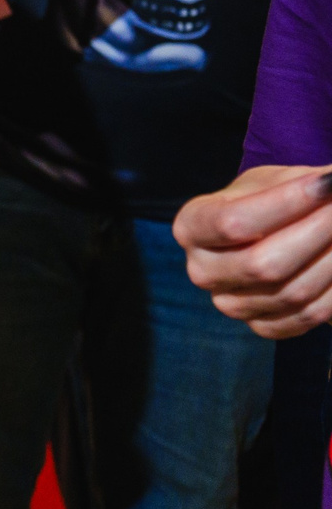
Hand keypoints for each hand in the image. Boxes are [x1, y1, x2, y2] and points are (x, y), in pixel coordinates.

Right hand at [176, 165, 331, 337]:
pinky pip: (307, 316)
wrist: (271, 235)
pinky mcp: (260, 326)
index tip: (326, 185)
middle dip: (317, 234)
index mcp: (191, 227)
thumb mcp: (272, 182)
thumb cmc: (270, 201)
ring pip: (291, 292)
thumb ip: (300, 183)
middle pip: (263, 264)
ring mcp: (229, 303)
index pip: (233, 222)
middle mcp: (201, 270)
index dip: (286, 204)